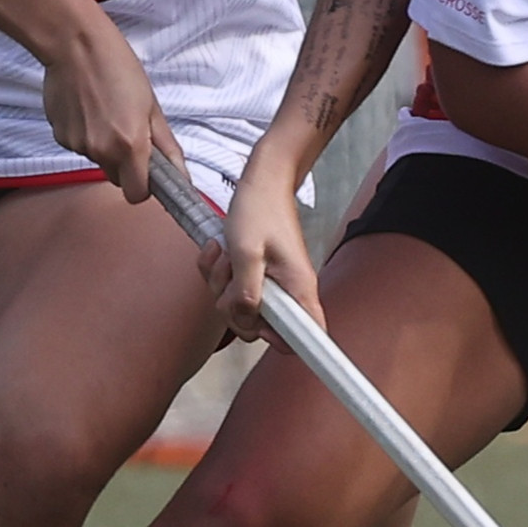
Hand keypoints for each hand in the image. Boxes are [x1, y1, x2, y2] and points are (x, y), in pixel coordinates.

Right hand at [38, 12, 181, 200]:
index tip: (148, 171)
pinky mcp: (59, 135)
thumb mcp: (152, 106)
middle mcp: (101, 151)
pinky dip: (85, 134)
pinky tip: (87, 107)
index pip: (136, 194)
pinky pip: (79, 145)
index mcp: (130, 145)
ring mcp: (77, 145)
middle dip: (125, 163)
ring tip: (105, 109)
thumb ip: (166, 146)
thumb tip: (181, 175)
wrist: (74, 44)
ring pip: (98, 159)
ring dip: (104, 144)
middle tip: (127, 130)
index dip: (144, 185)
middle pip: (116, 177)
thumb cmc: (117, 66)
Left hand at [200, 151, 319, 339]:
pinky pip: (230, 290)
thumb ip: (245, 291)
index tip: (259, 325)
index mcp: (297, 289)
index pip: (309, 337)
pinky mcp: (256, 277)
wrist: (261, 184)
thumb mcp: (245, 251)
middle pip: (258, 328)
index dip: (283, 342)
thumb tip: (246, 318)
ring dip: (220, 284)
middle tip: (229, 277)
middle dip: (232, 307)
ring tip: (225, 255)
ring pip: (238, 308)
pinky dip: (218, 274)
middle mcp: (288, 292)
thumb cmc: (259, 210)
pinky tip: (220, 252)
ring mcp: (271, 285)